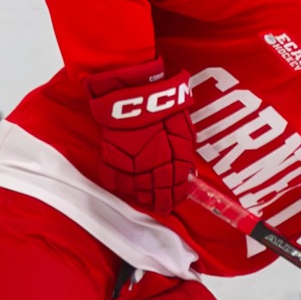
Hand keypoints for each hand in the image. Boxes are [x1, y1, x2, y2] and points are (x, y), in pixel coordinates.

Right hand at [85, 59, 195, 214]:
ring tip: (143, 198)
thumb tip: (189, 170)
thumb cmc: (163, 106)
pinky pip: (112, 179)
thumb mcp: (184, 127)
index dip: (177, 196)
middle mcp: (154, 168)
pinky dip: (116, 184)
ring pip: (136, 190)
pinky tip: (121, 185)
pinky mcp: (111, 159)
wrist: (135, 94)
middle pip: (157, 193)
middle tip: (160, 205)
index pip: (178, 187)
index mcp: (175, 161)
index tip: (176, 199)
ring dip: (141, 195)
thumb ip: (186, 151)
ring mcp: (131, 165)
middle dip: (160, 201)